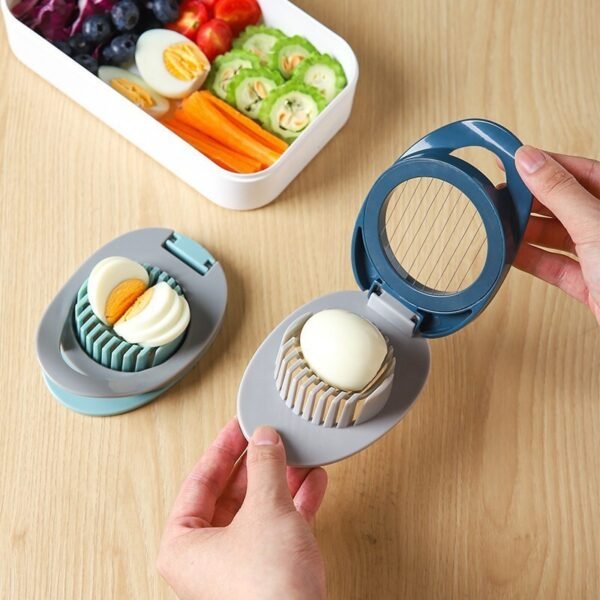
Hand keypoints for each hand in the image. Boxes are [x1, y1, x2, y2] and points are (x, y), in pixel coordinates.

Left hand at [157, 419, 327, 599]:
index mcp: (184, 543)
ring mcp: (238, 566)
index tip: (239, 427)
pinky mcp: (268, 573)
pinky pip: (279, 527)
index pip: (199, 481)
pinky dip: (296, 503)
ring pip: (259, 509)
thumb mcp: (265, 509)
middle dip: (258, 465)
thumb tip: (264, 439)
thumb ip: (264, 467)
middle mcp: (206, 557)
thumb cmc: (267, 589)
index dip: (223, 448)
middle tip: (271, 438)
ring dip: (282, 481)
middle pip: (232, 494)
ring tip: (298, 455)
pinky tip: (314, 481)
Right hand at [514, 146, 599, 323]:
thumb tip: (529, 160)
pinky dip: (532, 260)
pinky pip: (555, 265)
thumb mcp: (594, 224)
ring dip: (528, 232)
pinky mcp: (591, 283)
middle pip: (564, 202)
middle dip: (531, 200)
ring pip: (558, 235)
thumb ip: (559, 192)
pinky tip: (512, 254)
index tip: (512, 160)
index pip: (579, 170)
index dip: (544, 164)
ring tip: (501, 224)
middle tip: (500, 196)